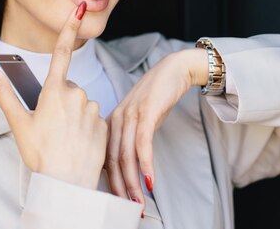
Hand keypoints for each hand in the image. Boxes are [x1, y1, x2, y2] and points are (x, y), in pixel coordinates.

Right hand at [0, 2, 107, 188]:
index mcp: (54, 91)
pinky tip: (78, 143)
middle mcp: (77, 94)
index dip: (69, 29)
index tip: (79, 10)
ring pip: (81, 104)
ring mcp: (92, 109)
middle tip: (51, 126)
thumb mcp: (18, 124)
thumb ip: (4, 95)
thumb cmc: (40, 154)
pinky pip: (93, 119)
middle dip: (60, 100)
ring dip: (74, 115)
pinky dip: (86, 127)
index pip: (62, 52)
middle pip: (67, 87)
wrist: (66, 183)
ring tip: (65, 137)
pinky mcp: (104, 124)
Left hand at [105, 48, 208, 208]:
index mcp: (110, 123)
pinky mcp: (146, 112)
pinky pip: (143, 142)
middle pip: (113, 161)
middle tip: (129, 210)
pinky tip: (149, 180)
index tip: (117, 202)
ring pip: (127, 155)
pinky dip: (146, 163)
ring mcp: (130, 115)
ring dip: (133, 183)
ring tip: (140, 203)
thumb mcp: (139, 120)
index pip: (105, 159)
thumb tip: (130, 168)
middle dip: (120, 189)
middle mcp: (116, 119)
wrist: (174, 70)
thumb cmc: (157, 97)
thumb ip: (130, 140)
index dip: (110, 183)